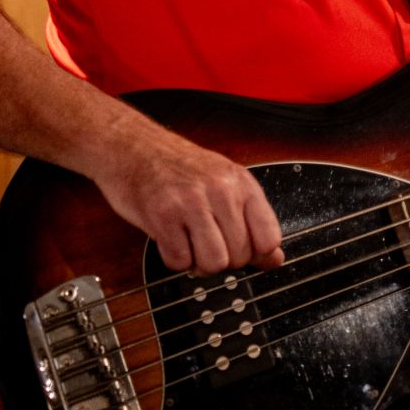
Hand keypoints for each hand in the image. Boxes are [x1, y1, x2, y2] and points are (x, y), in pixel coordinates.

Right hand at [90, 114, 284, 276]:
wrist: (134, 146)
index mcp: (241, 182)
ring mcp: (191, 202)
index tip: (240, 248)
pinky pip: (180, 262)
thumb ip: (252, 221)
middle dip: (222, 259)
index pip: (268, 238)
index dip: (255, 253)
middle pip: (239, 256)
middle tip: (205, 241)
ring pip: (213, 263)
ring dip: (199, 263)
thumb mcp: (224, 183)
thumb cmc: (178, 167)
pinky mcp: (162, 215)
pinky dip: (174, 259)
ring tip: (189, 243)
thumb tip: (274, 259)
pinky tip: (170, 238)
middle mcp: (220, 190)